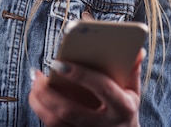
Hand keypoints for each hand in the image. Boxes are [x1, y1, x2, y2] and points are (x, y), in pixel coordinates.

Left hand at [28, 48, 144, 126]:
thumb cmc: (125, 109)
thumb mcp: (133, 91)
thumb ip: (132, 69)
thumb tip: (136, 50)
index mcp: (122, 107)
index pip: (102, 87)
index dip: (81, 74)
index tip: (60, 62)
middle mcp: (104, 124)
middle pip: (70, 110)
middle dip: (48, 92)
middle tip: (37, 75)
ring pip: (56, 123)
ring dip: (39, 103)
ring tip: (34, 84)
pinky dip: (42, 112)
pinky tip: (37, 98)